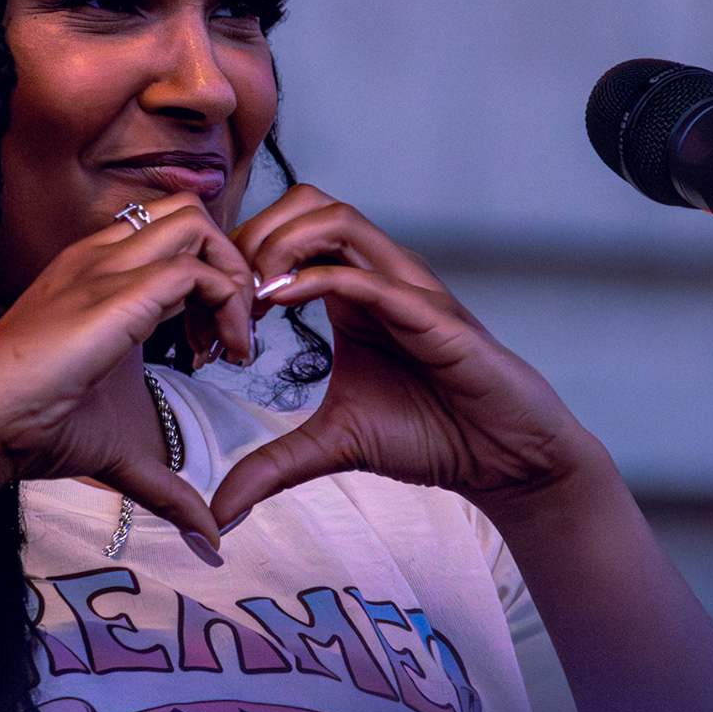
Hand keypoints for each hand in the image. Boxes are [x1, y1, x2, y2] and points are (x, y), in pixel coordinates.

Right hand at [0, 192, 252, 542]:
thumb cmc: (36, 432)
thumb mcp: (119, 449)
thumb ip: (167, 484)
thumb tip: (209, 537)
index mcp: (92, 274)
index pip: (167, 237)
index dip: (207, 279)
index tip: (214, 345)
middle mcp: (99, 258)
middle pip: (187, 213)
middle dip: (230, 262)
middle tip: (234, 331)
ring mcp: (105, 270)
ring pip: (196, 225)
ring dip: (234, 277)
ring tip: (233, 343)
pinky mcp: (117, 295)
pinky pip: (196, 271)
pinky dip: (229, 305)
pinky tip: (225, 356)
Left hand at [211, 185, 610, 531]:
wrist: (502, 458)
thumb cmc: (431, 434)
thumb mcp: (332, 445)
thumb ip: (273, 466)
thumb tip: (220, 510)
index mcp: (351, 289)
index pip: (287, 230)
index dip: (239, 257)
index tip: (210, 314)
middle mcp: (378, 273)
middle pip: (305, 201)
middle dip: (252, 233)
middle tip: (224, 293)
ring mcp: (406, 287)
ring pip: (336, 218)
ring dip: (280, 245)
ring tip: (250, 295)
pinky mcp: (432, 314)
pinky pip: (368, 275)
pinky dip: (317, 277)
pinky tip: (278, 301)